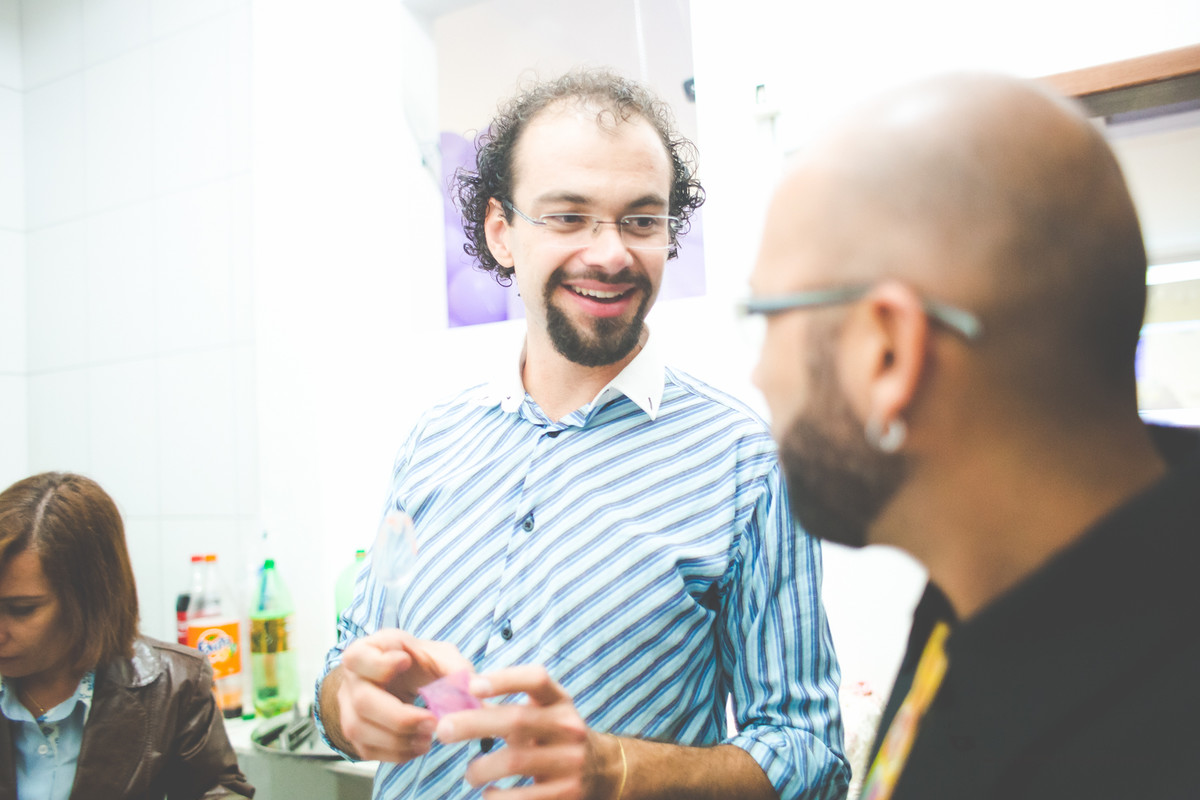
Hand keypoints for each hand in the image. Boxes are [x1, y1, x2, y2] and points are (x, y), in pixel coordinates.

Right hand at [336, 629, 472, 763]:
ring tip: (428, 738)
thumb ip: (455, 667)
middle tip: (431, 722)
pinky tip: (418, 746)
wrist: (400, 680)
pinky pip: (368, 750)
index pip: (357, 657)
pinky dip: (396, 753)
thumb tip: (475, 689)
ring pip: (361, 730)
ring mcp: (349, 708)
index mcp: (368, 651)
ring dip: (399, 740)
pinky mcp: (355, 733)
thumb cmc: (418, 663)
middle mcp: (352, 680)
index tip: (406, 661)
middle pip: (364, 702)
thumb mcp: (437, 654)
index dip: (379, 664)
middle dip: (401, 717)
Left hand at [435, 665, 620, 799]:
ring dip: (481, 769)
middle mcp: (569, 726)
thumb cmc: (554, 737)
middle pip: (517, 720)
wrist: (604, 771)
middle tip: (443, 730)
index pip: (536, 679)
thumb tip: (455, 700)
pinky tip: (490, 794)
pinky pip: (523, 797)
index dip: (504, 679)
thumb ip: (506, 707)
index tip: (472, 684)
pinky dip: (498, 797)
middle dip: (473, 724)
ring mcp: (571, 761)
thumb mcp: (542, 714)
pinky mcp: (568, 793)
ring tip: (471, 774)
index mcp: (559, 701)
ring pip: (515, 761)